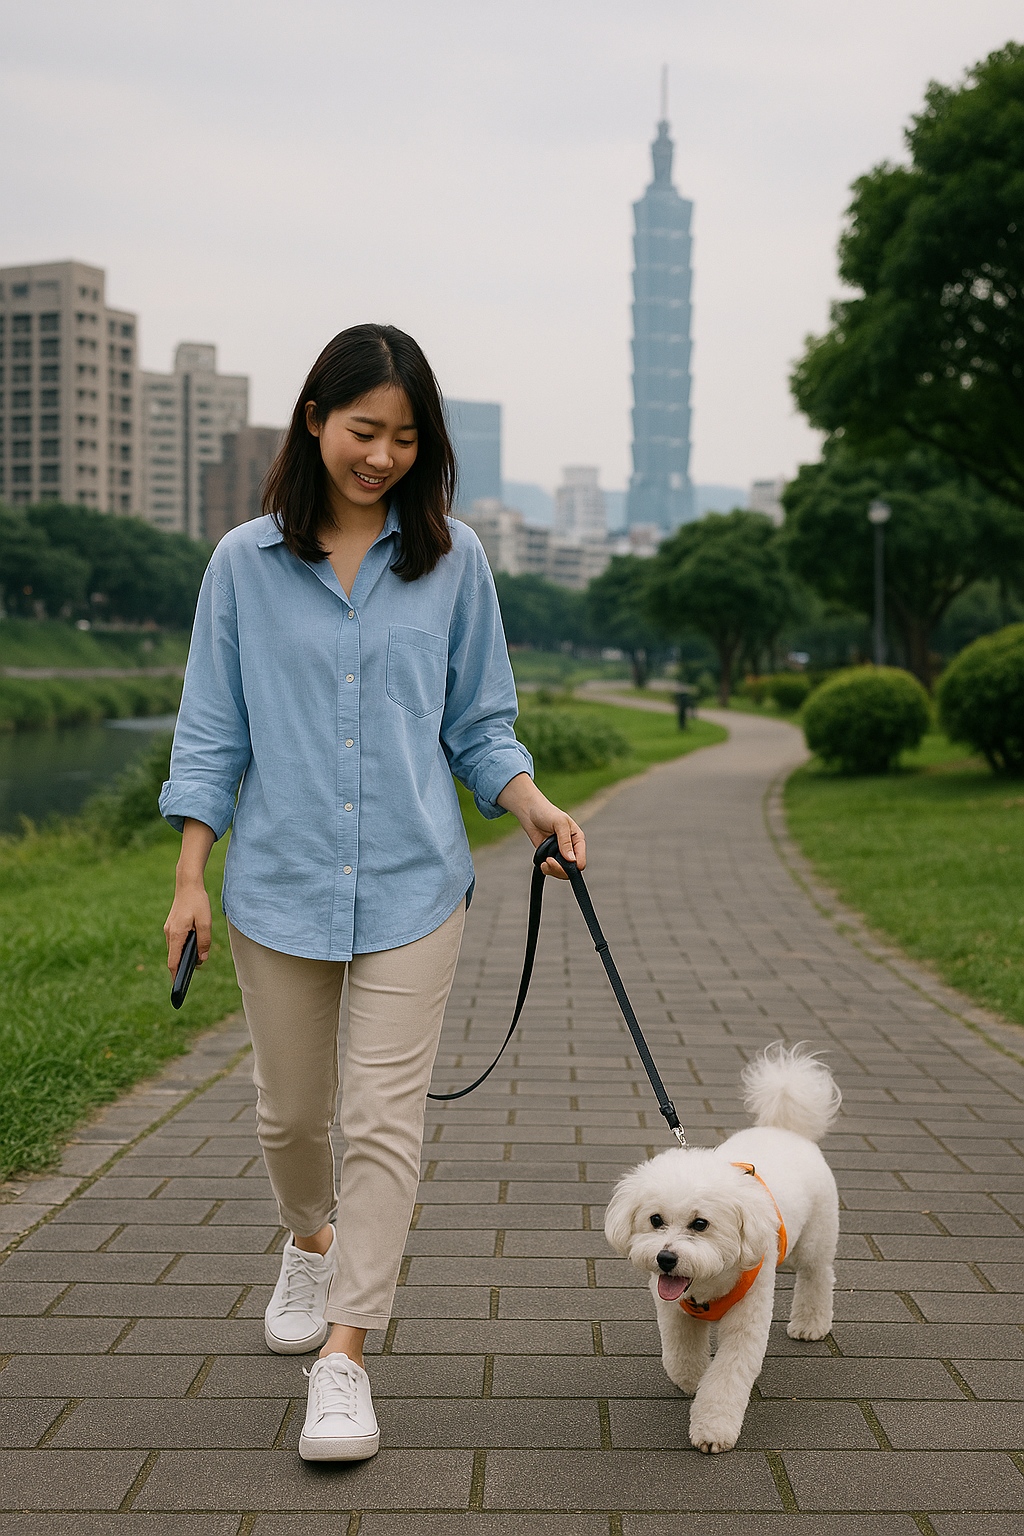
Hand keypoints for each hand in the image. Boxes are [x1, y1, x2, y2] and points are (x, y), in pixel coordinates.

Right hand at [164, 818, 216, 971]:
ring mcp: (169, 930)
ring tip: (197, 961)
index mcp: (176, 934)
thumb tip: (202, 959)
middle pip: (174, 957)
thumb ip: (204, 942)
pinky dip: (183, 947)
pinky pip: (176, 942)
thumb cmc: (198, 902)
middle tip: (194, 974)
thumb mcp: (206, 923)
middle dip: (183, 967)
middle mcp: (169, 934)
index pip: (173, 961)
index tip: (178, 987)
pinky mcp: (172, 926)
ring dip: (184, 956)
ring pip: (175, 949)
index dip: (175, 976)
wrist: (188, 884)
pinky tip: (193, 948)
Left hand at [495, 774, 585, 879]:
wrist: (530, 812)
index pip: (581, 860)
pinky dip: (546, 869)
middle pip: (571, 869)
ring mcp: (559, 854)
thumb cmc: (547, 813)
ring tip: (545, 862)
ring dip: (552, 870)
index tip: (564, 863)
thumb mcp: (559, 823)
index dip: (574, 866)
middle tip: (549, 861)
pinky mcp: (548, 856)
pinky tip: (542, 863)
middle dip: (560, 869)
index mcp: (577, 840)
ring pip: (560, 871)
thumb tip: (571, 859)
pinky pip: (550, 869)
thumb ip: (565, 841)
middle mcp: (570, 849)